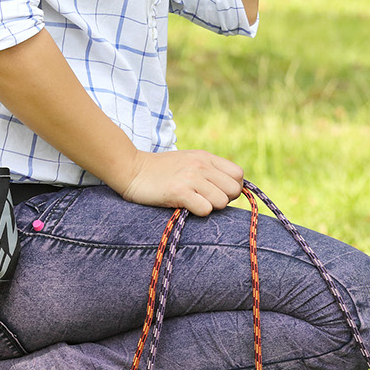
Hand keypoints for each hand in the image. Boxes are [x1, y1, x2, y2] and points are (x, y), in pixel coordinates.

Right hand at [119, 148, 244, 216]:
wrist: (131, 169)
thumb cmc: (160, 170)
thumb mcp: (188, 161)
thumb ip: (208, 169)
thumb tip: (231, 188)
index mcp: (205, 157)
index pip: (239, 174)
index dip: (233, 187)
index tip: (219, 193)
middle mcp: (201, 165)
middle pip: (234, 189)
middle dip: (225, 200)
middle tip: (207, 201)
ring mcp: (191, 178)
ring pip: (222, 201)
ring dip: (211, 207)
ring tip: (194, 203)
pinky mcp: (179, 191)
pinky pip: (205, 209)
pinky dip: (199, 212)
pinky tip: (186, 207)